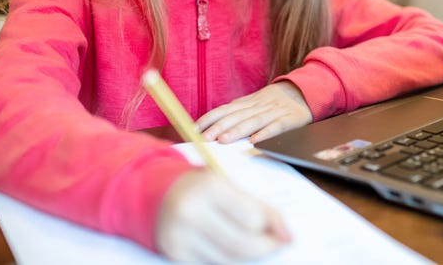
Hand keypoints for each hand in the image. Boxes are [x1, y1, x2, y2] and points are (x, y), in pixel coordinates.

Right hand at [156, 170, 290, 262]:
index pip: (252, 218)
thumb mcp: (226, 185)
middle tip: (278, 245)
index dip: (275, 229)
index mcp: (208, 187)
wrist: (154, 192)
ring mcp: (180, 236)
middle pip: (242, 244)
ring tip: (258, 246)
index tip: (288, 235)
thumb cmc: (199, 186)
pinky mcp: (175, 254)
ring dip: (250, 255)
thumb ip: (256, 205)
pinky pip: (212, 263)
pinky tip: (234, 248)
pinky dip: (228, 259)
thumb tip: (286, 233)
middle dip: (266, 247)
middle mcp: (191, 212)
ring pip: (229, 259)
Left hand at [196, 81, 311, 143]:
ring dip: (237, 131)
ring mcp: (274, 112)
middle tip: (204, 138)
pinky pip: (277, 127)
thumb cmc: (275, 101)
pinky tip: (255, 141)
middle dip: (218, 127)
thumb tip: (211, 125)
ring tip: (223, 140)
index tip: (193, 129)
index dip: (209, 119)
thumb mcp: (254, 103)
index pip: (224, 110)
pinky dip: (266, 133)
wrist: (305, 90)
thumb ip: (237, 113)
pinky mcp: (290, 120)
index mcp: (248, 102)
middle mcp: (258, 106)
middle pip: (236, 116)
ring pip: (253, 121)